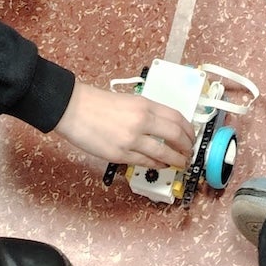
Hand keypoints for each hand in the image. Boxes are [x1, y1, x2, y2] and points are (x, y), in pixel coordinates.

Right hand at [54, 80, 195, 165]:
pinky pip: (145, 162)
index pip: (176, 118)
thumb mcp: (128, 101)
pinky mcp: (120, 154)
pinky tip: (160, 165)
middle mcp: (141, 121)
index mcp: (144, 104)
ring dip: (175, 160)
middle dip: (186, 147)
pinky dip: (157, 165)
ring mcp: (131, 139)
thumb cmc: (97, 103)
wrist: (73, 109)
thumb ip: (147, 113)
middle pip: (175, 136)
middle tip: (189, 152)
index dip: (188, 129)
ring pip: (163, 153)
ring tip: (180, 163)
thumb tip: (164, 127)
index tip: (192, 136)